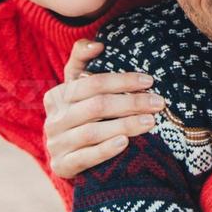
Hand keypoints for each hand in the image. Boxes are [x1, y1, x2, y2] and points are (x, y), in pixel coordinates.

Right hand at [43, 39, 162, 178]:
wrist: (69, 156)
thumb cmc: (82, 114)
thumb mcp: (78, 86)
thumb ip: (82, 59)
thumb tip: (98, 45)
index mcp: (56, 97)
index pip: (91, 83)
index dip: (121, 80)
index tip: (149, 81)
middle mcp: (53, 120)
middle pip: (96, 106)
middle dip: (131, 102)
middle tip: (158, 103)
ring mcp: (56, 145)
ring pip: (93, 132)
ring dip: (125, 125)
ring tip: (150, 121)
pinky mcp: (62, 166)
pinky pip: (85, 158)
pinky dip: (105, 150)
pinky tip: (125, 143)